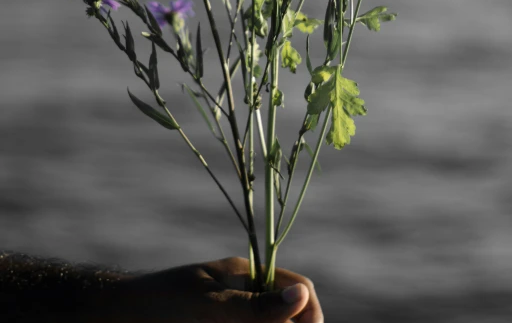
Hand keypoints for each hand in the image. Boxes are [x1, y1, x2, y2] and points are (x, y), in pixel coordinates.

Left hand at [105, 255, 323, 322]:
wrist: (118, 318)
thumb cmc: (160, 303)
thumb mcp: (208, 305)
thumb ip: (253, 307)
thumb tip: (302, 297)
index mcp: (248, 277)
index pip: (298, 288)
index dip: (309, 312)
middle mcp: (247, 299)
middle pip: (284, 318)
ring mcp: (234, 319)